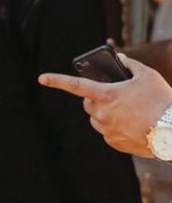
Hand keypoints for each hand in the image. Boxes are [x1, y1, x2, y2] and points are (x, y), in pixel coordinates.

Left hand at [39, 54, 171, 158]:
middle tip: (116, 96)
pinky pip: (108, 132)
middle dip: (97, 98)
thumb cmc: (162, 101)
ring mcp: (106, 130)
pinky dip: (115, 127)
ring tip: (129, 111)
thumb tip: (121, 59)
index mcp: (105, 95)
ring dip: (105, 113)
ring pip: (97, 119)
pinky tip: (133, 125)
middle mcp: (101, 113)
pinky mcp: (114, 143)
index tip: (41, 78)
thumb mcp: (148, 76)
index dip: (57, 80)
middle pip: (88, 103)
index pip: (75, 85)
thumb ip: (131, 65)